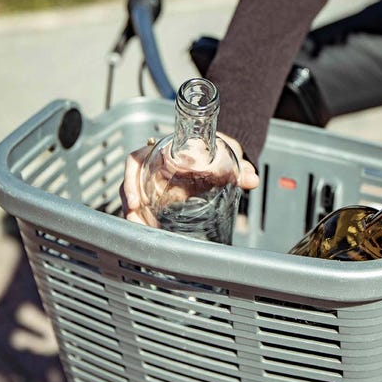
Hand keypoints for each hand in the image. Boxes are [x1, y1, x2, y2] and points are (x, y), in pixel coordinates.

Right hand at [120, 133, 259, 225]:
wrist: (221, 151)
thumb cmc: (216, 148)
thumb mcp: (227, 154)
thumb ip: (240, 168)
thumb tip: (252, 180)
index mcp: (163, 150)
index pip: (136, 158)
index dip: (130, 176)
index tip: (136, 199)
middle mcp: (154, 165)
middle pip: (131, 182)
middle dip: (129, 203)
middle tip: (135, 222)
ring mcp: (154, 180)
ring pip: (134, 195)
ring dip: (133, 214)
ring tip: (139, 230)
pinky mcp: (159, 193)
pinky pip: (145, 205)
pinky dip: (144, 218)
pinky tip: (148, 232)